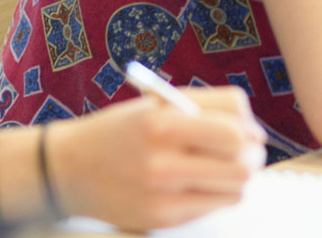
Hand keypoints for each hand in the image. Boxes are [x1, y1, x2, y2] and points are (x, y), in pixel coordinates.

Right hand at [47, 86, 264, 230]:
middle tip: (247, 152)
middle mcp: (162, 159)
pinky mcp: (162, 218)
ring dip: (239, 177)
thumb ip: (204, 108)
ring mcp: (163, 192)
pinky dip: (217, 195)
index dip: (251, 126)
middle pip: (241, 160)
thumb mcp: (155, 104)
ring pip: (235, 188)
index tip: (249, 130)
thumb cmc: (119, 132)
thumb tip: (252, 130)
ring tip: (225, 168)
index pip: (234, 124)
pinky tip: (202, 184)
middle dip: (253, 154)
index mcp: (162, 120)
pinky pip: (213, 207)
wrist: (69, 170)